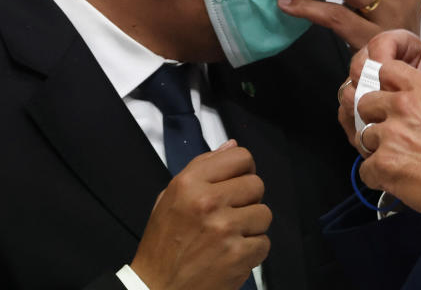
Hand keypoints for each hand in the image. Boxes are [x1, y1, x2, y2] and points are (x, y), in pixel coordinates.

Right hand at [131, 141, 270, 289]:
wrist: (156, 289)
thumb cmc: (163, 244)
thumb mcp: (171, 197)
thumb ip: (203, 167)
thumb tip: (232, 144)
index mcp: (189, 183)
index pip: (240, 157)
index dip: (243, 169)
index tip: (237, 182)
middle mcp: (208, 202)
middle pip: (256, 184)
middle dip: (248, 199)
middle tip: (231, 213)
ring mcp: (225, 229)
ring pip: (264, 213)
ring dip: (251, 226)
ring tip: (230, 236)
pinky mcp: (238, 255)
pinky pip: (264, 242)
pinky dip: (252, 250)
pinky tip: (232, 254)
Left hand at [338, 30, 420, 225]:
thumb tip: (407, 101)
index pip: (383, 68)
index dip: (380, 85)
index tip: (383, 96)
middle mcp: (404, 105)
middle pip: (364, 101)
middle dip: (373, 119)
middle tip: (391, 135)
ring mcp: (391, 133)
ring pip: (362, 135)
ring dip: (376, 150)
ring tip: (400, 160)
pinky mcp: (383, 162)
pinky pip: (365, 168)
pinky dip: (378, 177)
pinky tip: (398, 178)